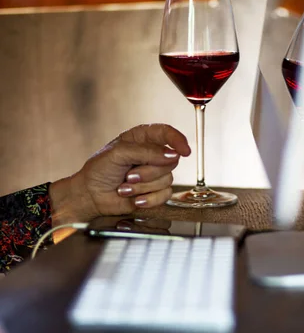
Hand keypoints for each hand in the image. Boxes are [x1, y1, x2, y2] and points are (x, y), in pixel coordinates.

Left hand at [49, 124, 190, 225]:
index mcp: (143, 138)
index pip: (166, 133)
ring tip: (125, 187)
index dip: (178, 140)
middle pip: (170, 160)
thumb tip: (172, 154)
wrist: (91, 195)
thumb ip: (146, 151)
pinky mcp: (155, 191)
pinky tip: (135, 199)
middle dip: (149, 172)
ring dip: (143, 186)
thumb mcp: (118, 153)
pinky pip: (165, 195)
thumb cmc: (100, 170)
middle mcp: (152, 154)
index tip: (184, 150)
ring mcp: (154, 174)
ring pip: (167, 179)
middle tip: (129, 175)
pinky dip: (149, 199)